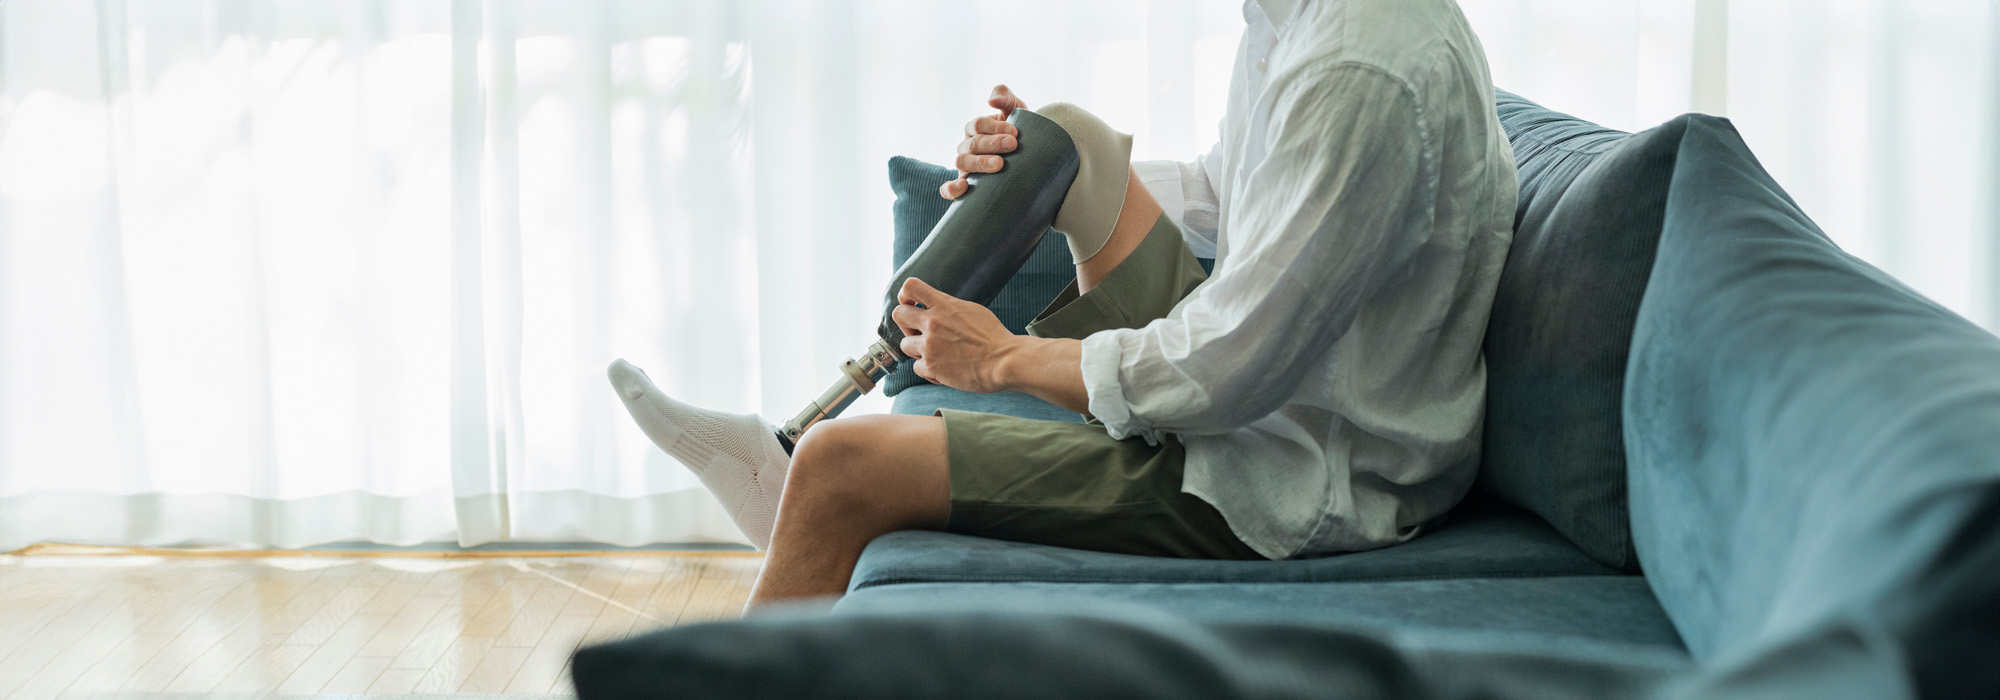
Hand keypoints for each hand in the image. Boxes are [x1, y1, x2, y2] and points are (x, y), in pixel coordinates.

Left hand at [891, 278, 1018, 392]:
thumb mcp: (973, 310)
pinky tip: (943, 370)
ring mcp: (929, 346)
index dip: (905, 295)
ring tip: (934, 353)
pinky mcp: (931, 367)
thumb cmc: (994, 337)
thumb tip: (941, 307)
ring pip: (904, 344)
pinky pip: (916, 367)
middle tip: (917, 331)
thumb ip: (951, 308)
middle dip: (906, 324)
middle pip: (899, 314)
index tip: (910, 302)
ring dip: (916, 349)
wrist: (1003, 361)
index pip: (911, 287)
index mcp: (944, 305)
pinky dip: (928, 370)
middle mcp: (932, 323)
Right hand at [941, 85, 1027, 199]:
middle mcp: (966, 146)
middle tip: (1012, 145)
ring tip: (999, 165)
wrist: (1030, 158)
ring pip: (963, 162)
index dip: (995, 127)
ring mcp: (964, 166)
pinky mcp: (965, 185)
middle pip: (972, 144)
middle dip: (992, 144)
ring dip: (980, 163)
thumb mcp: (1015, 109)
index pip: (979, 125)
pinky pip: (949, 190)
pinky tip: (963, 187)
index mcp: (975, 128)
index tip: (1015, 132)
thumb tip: (991, 100)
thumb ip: (1004, 97)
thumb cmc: (1020, 131)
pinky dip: (951, 189)